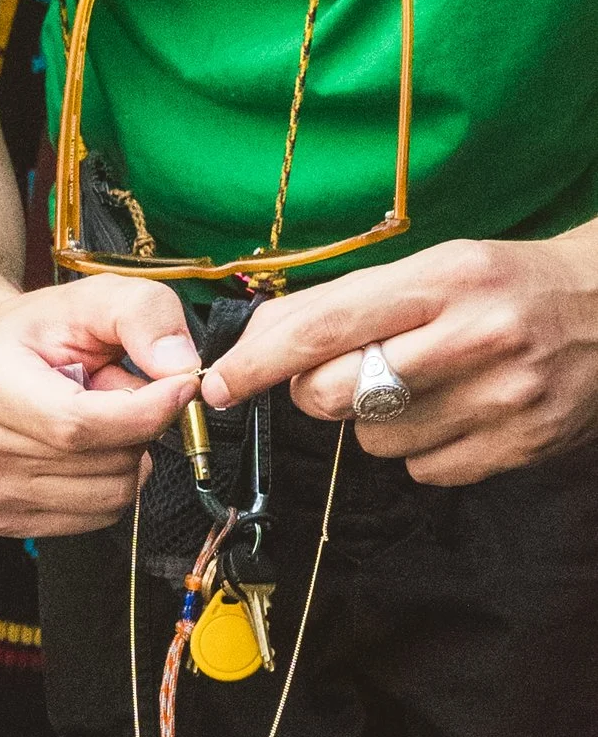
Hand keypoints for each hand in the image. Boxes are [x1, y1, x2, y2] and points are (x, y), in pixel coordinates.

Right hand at [0, 271, 201, 538]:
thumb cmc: (37, 334)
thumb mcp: (96, 297)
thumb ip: (146, 315)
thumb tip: (181, 367)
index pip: (80, 424)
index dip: (148, 411)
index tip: (182, 386)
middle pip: (107, 463)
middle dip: (139, 428)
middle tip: (115, 394)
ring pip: (112, 497)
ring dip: (127, 457)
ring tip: (96, 420)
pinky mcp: (3, 518)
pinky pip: (97, 516)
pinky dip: (109, 482)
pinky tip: (83, 451)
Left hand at [203, 228, 597, 484]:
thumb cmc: (506, 285)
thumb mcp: (436, 267)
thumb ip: (349, 303)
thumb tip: (258, 343)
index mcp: (446, 278)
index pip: (325, 326)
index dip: (258, 361)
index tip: (218, 384)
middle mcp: (475, 336)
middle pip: (335, 394)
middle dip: (318, 391)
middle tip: (350, 372)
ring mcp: (502, 398)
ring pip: (374, 441)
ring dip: (378, 422)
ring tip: (428, 384)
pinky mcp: (519, 446)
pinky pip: (423, 470)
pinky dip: (424, 448)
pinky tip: (459, 411)